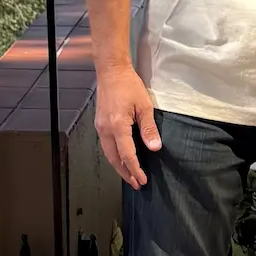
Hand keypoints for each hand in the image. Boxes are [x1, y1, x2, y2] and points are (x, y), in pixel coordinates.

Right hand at [94, 64, 160, 187]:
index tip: (142, 180)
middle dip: (125, 173)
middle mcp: (106, 129)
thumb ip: (149, 128)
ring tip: (129, 175)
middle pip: (114, 159)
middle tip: (136, 184)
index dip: (135, 169)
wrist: (111, 71)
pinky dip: (114, 155)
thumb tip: (155, 147)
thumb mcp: (144, 105)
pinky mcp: (100, 123)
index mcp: (118, 126)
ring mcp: (100, 127)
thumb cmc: (129, 85)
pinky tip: (121, 158)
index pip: (127, 155)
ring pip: (108, 153)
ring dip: (119, 166)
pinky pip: (106, 145)